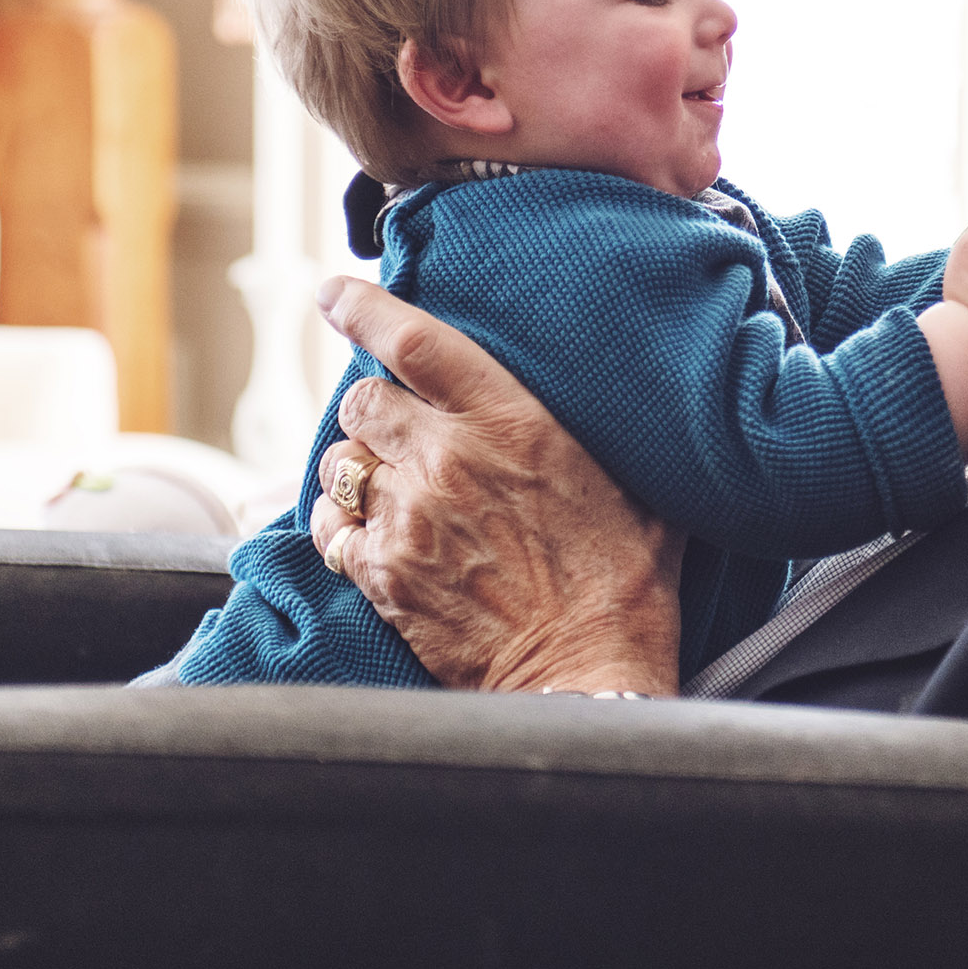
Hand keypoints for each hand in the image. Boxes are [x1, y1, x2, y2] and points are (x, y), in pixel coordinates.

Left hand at [309, 277, 683, 694]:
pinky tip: (370, 535)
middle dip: (372, 408)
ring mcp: (408, 519)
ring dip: (356, 469)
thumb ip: (602, 436)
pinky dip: (341, 526)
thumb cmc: (628, 585)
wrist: (588, 676)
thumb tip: (631, 399)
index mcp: (511, 422)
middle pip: (362, 400)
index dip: (364, 307)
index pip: (414, 341)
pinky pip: (330, 529)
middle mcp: (447, 459)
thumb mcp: (637, 487)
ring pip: (340, 464)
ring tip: (388, 489)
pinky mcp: (382, 575)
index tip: (332, 292)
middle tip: (397, 429)